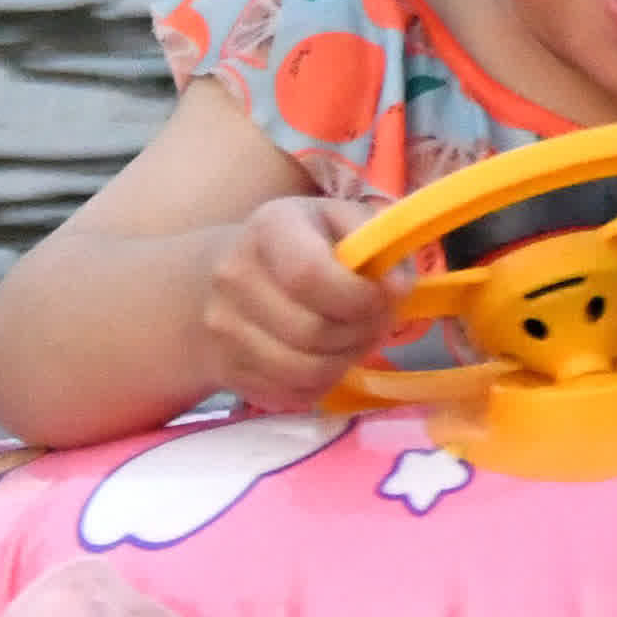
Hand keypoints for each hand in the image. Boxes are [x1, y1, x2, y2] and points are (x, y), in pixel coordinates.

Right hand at [202, 194, 389, 406]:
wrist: (220, 275)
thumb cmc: (302, 244)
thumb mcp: (344, 221)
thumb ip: (381, 244)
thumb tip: (396, 290)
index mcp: (269, 228)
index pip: (309, 275)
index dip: (357, 297)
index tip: (379, 298)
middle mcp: (234, 276)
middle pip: (311, 331)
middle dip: (358, 335)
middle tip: (372, 324)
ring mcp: (223, 328)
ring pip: (303, 371)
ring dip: (343, 363)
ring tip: (352, 343)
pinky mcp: (226, 369)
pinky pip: (290, 395)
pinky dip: (319, 385)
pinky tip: (324, 359)